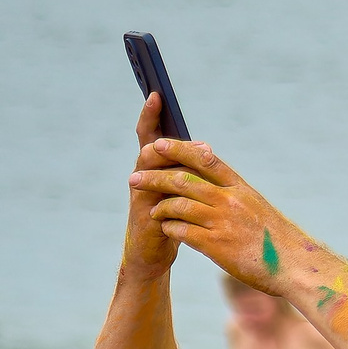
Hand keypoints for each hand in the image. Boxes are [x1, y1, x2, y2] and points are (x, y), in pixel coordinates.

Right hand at [122, 95, 183, 271]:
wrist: (153, 254)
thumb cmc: (171, 219)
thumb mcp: (182, 192)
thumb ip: (190, 171)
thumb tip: (206, 149)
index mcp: (155, 169)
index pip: (152, 136)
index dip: (151, 115)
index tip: (156, 94)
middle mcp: (144, 177)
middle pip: (148, 146)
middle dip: (154, 127)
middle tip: (163, 109)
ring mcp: (141, 195)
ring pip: (147, 168)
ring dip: (161, 154)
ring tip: (179, 145)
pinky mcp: (144, 215)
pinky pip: (151, 196)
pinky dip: (163, 187)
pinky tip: (176, 183)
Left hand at [127, 128, 310, 293]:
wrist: (294, 265)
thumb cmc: (276, 239)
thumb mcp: (257, 208)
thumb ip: (233, 195)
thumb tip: (211, 185)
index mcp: (240, 188)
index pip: (206, 160)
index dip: (179, 149)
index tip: (159, 143)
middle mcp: (230, 201)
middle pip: (184, 180)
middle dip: (155, 177)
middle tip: (134, 177)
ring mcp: (223, 223)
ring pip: (179, 205)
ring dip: (160, 207)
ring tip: (151, 211)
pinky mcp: (217, 246)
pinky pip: (182, 232)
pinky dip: (169, 229)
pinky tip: (166, 230)